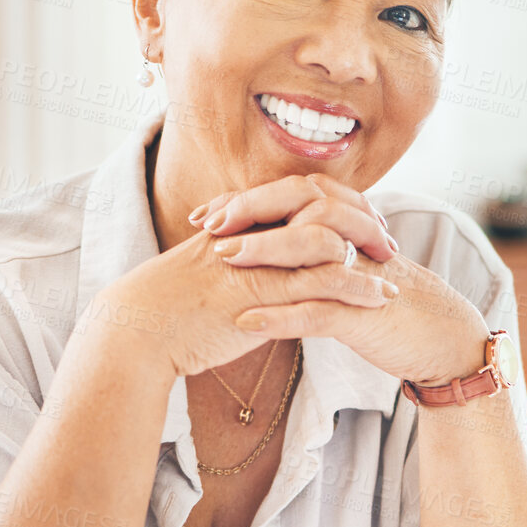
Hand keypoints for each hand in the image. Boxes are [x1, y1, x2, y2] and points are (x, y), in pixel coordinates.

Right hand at [89, 225, 397, 379]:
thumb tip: (262, 269)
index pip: (299, 196)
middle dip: (361, 222)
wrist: (135, 330)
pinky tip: (379, 299)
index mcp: (239, 221)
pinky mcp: (261, 295)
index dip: (337, 206)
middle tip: (386, 240)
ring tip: (391, 272)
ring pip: (329, 242)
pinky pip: (321, 283)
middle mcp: (251, 232)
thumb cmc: (165, 309)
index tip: (362, 222)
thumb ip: (237, 262)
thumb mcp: (205, 272)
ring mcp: (257, 261)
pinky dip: (358, 288)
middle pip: (321, 207)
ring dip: (367, 257)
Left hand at [195, 174, 490, 386]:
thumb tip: (257, 245)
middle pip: (301, 202)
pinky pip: (320, 309)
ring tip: (221, 259)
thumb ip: (309, 251)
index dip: (245, 201)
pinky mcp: (365, 312)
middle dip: (252, 209)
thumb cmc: (383, 302)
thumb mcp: (344, 268)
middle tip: (209, 224)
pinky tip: (246, 323)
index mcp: (345, 223)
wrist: (439, 337)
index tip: (203, 215)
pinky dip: (281, 316)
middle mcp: (354, 237)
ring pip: (311, 245)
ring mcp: (361, 271)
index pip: (291, 195)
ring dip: (264, 249)